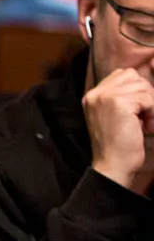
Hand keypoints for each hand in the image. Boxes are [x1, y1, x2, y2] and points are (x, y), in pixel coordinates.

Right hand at [83, 68, 153, 189]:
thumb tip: (145, 83)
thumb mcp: (115, 116)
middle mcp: (96, 93)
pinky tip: (146, 127)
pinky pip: (148, 98)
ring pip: (143, 87)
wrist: (113, 166)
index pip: (123, 74)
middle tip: (142, 118)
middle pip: (134, 77)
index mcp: (93, 95)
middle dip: (145, 96)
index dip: (137, 90)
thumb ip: (123, 97)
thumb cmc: (118, 144)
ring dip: (151, 105)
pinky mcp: (118, 103)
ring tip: (144, 123)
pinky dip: (153, 113)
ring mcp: (105, 97)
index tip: (137, 111)